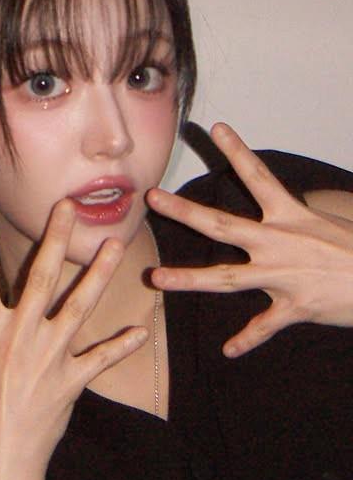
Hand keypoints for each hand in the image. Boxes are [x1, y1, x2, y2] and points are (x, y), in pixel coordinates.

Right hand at [0, 199, 146, 479]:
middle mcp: (15, 338)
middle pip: (39, 278)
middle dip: (54, 238)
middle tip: (68, 206)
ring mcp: (45, 358)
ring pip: (78, 306)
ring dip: (98, 274)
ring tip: (113, 245)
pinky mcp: (69, 382)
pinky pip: (101, 358)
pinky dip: (121, 345)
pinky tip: (140, 331)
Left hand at [146, 123, 352, 357]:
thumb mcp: (325, 223)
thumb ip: (291, 221)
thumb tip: (275, 213)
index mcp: (290, 216)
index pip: (259, 176)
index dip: (238, 151)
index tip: (217, 128)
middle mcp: (279, 242)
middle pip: (222, 224)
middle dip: (185, 211)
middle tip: (154, 198)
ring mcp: (284, 276)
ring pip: (227, 278)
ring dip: (189, 279)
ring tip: (157, 278)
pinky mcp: (296, 307)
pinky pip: (265, 326)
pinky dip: (247, 339)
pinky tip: (228, 350)